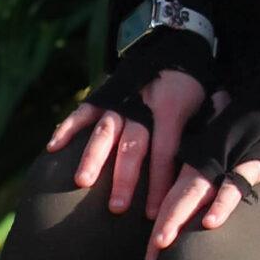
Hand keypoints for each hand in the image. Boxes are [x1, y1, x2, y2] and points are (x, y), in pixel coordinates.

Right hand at [46, 65, 210, 217]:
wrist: (173, 47)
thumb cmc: (192, 88)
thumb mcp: (206, 106)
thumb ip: (201, 136)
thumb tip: (206, 172)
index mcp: (170, 109)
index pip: (165, 151)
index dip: (159, 182)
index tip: (154, 212)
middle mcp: (141, 106)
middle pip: (132, 145)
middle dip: (124, 178)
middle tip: (117, 208)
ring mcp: (119, 100)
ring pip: (105, 130)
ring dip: (93, 157)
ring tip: (82, 182)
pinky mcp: (103, 96)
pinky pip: (83, 111)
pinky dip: (67, 128)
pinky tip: (53, 148)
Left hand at [143, 101, 259, 259]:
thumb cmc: (240, 140)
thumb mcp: (219, 159)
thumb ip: (203, 182)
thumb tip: (195, 201)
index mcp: (193, 170)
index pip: (169, 201)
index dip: (159, 226)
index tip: (150, 256)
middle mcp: (202, 169)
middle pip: (175, 201)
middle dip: (161, 229)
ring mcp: (223, 167)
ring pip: (194, 194)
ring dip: (177, 217)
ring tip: (163, 242)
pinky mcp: (248, 165)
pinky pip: (233, 186)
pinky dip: (221, 203)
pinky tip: (210, 222)